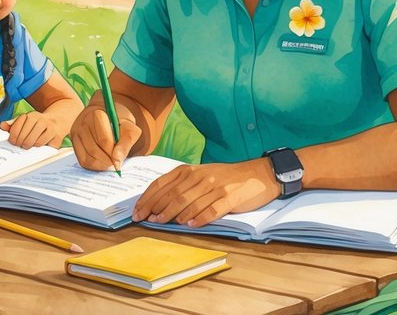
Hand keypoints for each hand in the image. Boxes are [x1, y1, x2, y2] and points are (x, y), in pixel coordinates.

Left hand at [0, 111, 64, 147]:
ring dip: (29, 146)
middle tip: (20, 146)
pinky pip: (43, 145)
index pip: (16, 128)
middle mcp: (40, 119)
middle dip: (19, 144)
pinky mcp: (56, 135)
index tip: (13, 142)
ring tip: (28, 146)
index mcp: (31, 115)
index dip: (12, 137)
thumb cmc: (38, 125)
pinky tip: (37, 146)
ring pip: (33, 142)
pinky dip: (38, 147)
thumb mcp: (26, 122)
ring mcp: (49, 127)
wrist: (59, 121)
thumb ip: (13, 124)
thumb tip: (2, 126)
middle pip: (24, 137)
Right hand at [70, 106, 140, 170]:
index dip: (113, 153)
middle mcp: (83, 123)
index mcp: (97, 115)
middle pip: (93, 150)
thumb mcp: (130, 129)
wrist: (108, 116)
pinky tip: (103, 162)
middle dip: (107, 161)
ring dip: (100, 165)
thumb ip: (126, 143)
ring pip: (86, 158)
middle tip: (116, 164)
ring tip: (110, 162)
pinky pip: (82, 160)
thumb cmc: (120, 122)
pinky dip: (94, 165)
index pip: (103, 140)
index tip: (120, 159)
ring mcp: (76, 133)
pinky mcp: (74, 142)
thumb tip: (117, 161)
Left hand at [132, 159, 279, 226]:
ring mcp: (216, 186)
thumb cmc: (227, 177)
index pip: (162, 183)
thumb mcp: (202, 175)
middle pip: (173, 194)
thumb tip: (160, 203)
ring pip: (189, 201)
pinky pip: (213, 209)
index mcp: (190, 170)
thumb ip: (183, 186)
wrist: (259, 174)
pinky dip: (200, 218)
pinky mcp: (230, 197)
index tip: (137, 210)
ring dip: (173, 214)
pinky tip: (191, 225)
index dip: (148, 197)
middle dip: (155, 208)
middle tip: (145, 220)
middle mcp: (201, 176)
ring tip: (162, 223)